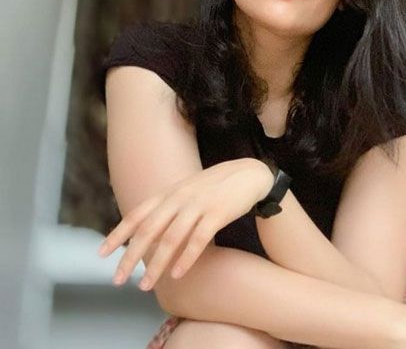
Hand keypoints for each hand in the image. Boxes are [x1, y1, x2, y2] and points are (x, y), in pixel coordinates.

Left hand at [97, 157, 274, 289]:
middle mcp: (179, 198)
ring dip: (156, 264)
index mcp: (169, 193)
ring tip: (145, 286)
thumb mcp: (187, 190)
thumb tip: (145, 229)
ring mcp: (198, 205)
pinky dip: (186, 258)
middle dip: (131, 256)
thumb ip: (167, 207)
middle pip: (149, 229)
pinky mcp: (217, 213)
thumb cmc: (215, 186)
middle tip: (118, 280)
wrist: (249, 174)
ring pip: (170, 238)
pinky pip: (198, 239)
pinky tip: (178, 274)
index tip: (101, 254)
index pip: (137, 214)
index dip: (118, 234)